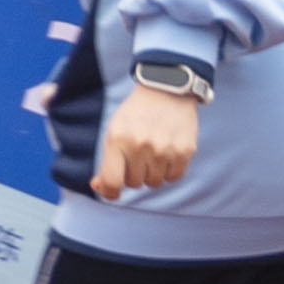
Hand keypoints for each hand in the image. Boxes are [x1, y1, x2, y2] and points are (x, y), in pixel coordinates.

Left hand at [93, 83, 202, 198]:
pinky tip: (167, 153)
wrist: (165, 91)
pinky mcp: (184, 151)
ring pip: (155, 182)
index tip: (111, 191)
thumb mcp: (114, 132)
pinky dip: (169, 170)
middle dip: (134, 173)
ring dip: (152, 172)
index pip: (112, 181)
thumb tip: (99, 187)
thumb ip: (107, 161)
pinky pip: (174, 177)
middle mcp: (140, 146)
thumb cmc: (135, 116)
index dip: (109, 192)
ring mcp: (164, 150)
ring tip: (152, 150)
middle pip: (134, 183)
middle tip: (137, 154)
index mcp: (117, 139)